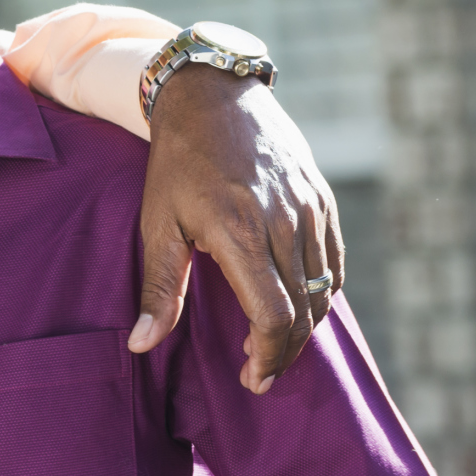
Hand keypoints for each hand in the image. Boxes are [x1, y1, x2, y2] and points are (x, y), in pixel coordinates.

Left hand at [130, 66, 343, 392]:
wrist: (212, 96)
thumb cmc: (176, 162)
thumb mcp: (157, 222)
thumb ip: (160, 288)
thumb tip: (142, 345)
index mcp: (241, 232)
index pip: (274, 317)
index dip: (268, 356)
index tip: (253, 379)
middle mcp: (285, 223)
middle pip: (304, 311)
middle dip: (285, 351)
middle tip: (259, 372)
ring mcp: (310, 209)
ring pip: (323, 289)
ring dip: (304, 326)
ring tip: (273, 343)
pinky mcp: (322, 199)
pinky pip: (333, 261)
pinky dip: (322, 292)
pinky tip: (297, 304)